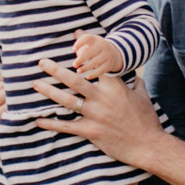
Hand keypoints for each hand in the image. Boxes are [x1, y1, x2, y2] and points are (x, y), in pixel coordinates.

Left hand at [31, 58, 168, 168]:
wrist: (148, 145)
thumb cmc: (147, 120)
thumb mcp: (143, 97)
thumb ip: (137, 84)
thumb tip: (136, 77)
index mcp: (114, 87)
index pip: (96, 64)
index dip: (85, 51)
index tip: (75, 38)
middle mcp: (102, 98)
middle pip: (74, 80)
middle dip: (56, 70)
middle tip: (42, 62)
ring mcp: (95, 115)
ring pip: (67, 100)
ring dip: (49, 91)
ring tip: (35, 84)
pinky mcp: (90, 132)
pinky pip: (66, 126)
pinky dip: (51, 123)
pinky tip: (38, 119)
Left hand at [72, 31, 124, 79]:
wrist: (113, 53)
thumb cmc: (94, 49)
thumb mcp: (89, 45)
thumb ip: (81, 49)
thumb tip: (78, 55)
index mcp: (95, 39)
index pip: (87, 38)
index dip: (80, 43)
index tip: (73, 50)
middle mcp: (102, 45)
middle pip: (91, 52)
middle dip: (81, 59)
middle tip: (74, 65)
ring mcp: (107, 55)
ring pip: (96, 62)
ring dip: (86, 67)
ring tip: (78, 71)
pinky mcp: (109, 64)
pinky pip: (101, 70)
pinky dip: (93, 74)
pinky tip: (87, 77)